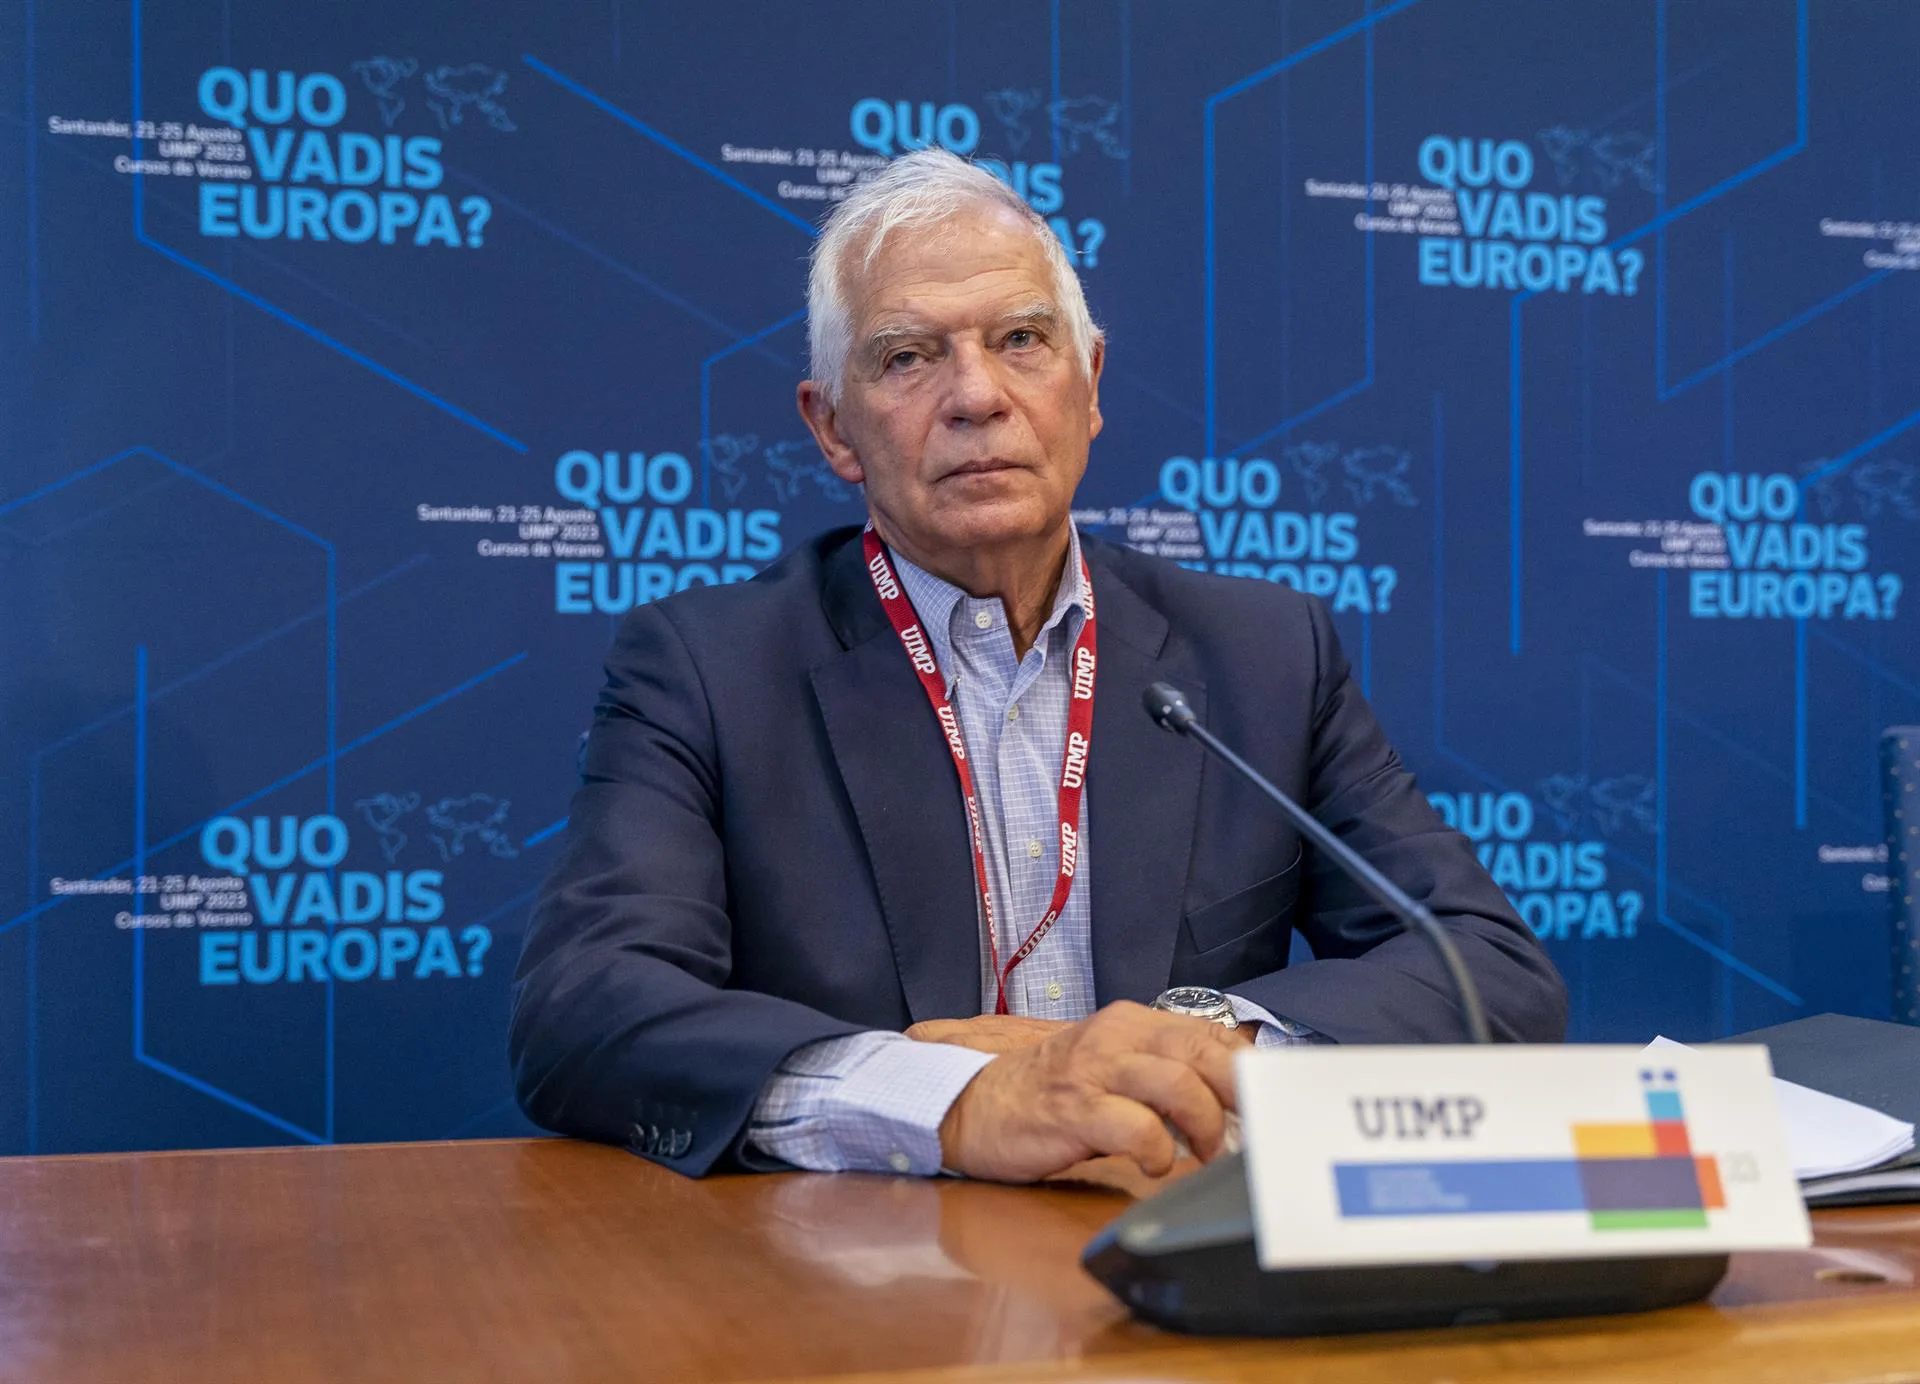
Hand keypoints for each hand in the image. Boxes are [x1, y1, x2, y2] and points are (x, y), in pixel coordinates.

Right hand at [936, 1000, 1244, 1182]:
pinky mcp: (1075, 1111)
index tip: (1263, 1107)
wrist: (969, 1102)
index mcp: (1131, 1022)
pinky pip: (1139, 1130)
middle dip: (1238, 1098)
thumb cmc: (1047, 1092)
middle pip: (1205, 1054)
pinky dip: (1160, 1153)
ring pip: (1181, 1086)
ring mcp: (1095, 1071)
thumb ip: (1159, 1071)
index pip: (1210, 1034)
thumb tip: (1227, 1098)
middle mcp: (1117, 1036)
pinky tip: (1153, 1166)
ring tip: (1203, 1155)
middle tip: (1246, 1136)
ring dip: (1206, 1128)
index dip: (1247, 1072)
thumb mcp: (1108, 1066)